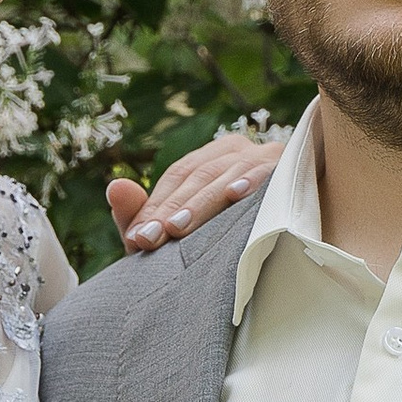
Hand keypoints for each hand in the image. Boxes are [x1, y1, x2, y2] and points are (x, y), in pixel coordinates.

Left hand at [108, 128, 286, 252]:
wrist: (287, 250)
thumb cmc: (224, 239)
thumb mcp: (177, 231)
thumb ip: (141, 214)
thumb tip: (114, 187)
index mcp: (207, 160)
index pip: (175, 178)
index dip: (154, 207)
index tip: (138, 238)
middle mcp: (232, 151)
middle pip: (196, 176)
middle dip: (172, 210)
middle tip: (152, 238)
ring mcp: (260, 154)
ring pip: (223, 176)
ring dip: (201, 203)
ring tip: (179, 227)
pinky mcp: (286, 165)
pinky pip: (265, 172)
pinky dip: (249, 181)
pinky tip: (235, 195)